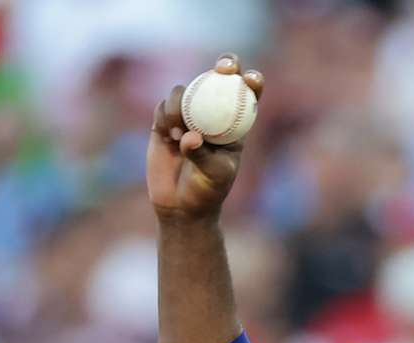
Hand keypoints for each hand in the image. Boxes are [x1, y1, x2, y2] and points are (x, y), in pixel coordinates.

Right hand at [147, 54, 264, 220]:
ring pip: (183, 91)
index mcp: (235, 125)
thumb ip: (202, 155)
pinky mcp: (164, 122)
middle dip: (224, 66)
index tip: (251, 78)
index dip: (251, 80)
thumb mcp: (215, 175)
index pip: (247, 95)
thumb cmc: (208, 191)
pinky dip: (164, 118)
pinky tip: (168, 137)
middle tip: (223, 68)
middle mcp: (212, 114)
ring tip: (179, 132)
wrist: (181, 206)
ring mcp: (187, 115)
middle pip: (218, 78)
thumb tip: (189, 135)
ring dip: (181, 105)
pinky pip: (162, 108)